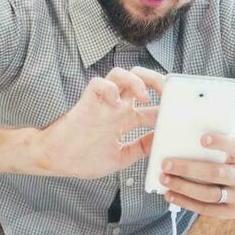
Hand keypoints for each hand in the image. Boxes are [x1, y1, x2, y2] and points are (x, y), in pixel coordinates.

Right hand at [25, 66, 165, 178]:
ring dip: (136, 80)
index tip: (179, 115)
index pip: (152, 109)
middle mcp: (115, 108)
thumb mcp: (121, 158)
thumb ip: (140, 148)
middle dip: (156, 81)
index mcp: (124, 120)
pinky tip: (116, 102)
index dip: (167, 109)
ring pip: (120, 74)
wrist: (55, 160)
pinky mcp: (86, 103)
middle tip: (168, 93)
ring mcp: (101, 104)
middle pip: (139, 80)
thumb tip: (162, 142)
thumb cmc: (82, 159)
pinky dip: (108, 88)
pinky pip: (98, 84)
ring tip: (145, 97)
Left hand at [158, 132, 234, 218]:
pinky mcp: (232, 212)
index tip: (202, 139)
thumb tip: (180, 135)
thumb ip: (216, 142)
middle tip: (166, 164)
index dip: (219, 143)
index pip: (234, 146)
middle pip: (216, 173)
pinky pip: (206, 209)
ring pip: (209, 194)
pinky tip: (170, 195)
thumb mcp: (233, 148)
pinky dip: (186, 202)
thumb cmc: (233, 161)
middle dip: (188, 169)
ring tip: (164, 180)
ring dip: (183, 187)